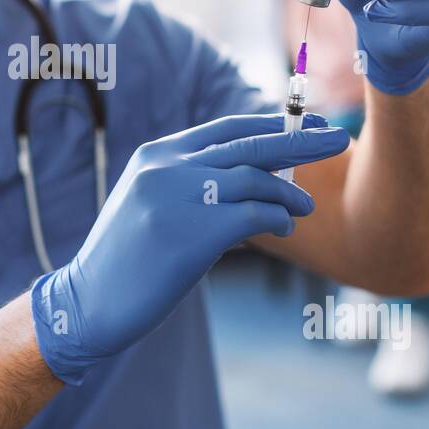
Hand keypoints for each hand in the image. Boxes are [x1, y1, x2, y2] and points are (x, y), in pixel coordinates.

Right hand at [32, 113, 348, 384]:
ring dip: (290, 193)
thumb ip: (191, 185)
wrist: (89, 303)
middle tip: (339, 139)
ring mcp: (178, 196)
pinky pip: (253, 215)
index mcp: (156, 155)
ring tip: (307, 208)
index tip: (308, 128)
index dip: (272, 125)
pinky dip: (277, 218)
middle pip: (249, 144)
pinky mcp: (193, 231)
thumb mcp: (150, 206)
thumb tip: (255, 182)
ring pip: (255, 178)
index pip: (227, 128)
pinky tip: (285, 227)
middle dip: (300, 142)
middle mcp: (166, 167)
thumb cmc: (127, 262)